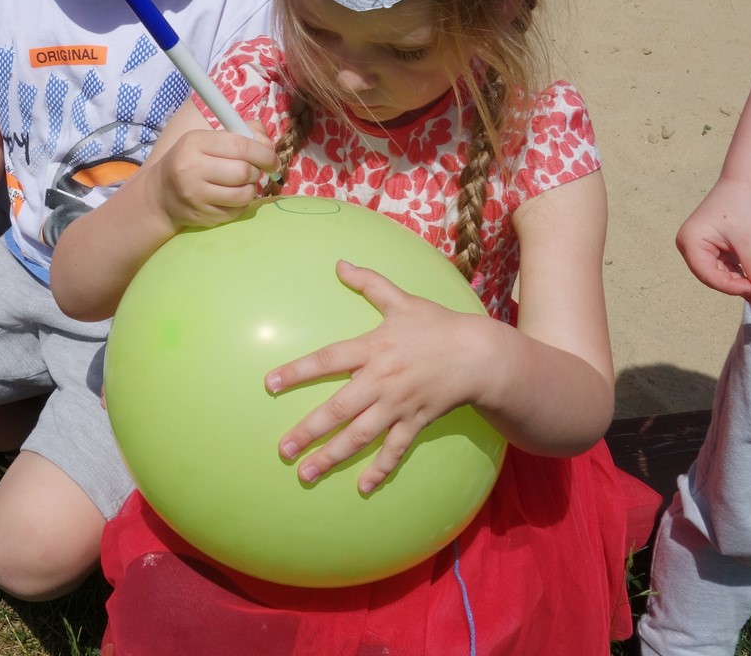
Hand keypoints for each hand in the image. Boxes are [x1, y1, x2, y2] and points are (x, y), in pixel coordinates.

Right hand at [149, 126, 276, 229]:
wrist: (160, 195)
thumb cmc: (190, 161)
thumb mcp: (206, 139)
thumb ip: (241, 134)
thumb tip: (267, 144)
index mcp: (194, 143)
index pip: (239, 145)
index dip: (263, 152)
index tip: (272, 159)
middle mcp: (192, 169)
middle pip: (243, 171)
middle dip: (257, 172)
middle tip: (254, 171)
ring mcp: (196, 196)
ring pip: (244, 194)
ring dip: (251, 189)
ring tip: (243, 184)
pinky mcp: (202, 216)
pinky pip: (237, 211)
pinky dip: (241, 204)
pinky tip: (231, 197)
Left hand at [267, 261, 490, 492]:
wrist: (481, 356)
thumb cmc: (438, 325)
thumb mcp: (403, 300)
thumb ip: (369, 283)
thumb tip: (339, 263)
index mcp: (373, 348)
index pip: (327, 360)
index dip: (297, 371)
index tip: (270, 384)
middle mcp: (382, 380)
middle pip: (339, 409)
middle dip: (309, 430)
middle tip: (282, 449)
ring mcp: (399, 405)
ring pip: (361, 436)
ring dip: (333, 456)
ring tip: (307, 473)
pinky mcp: (416, 422)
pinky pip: (395, 450)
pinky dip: (380, 469)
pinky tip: (362, 487)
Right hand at [676, 177, 750, 306]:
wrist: (746, 182)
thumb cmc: (742, 205)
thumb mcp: (750, 240)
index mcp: (690, 243)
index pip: (709, 275)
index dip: (734, 287)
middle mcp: (691, 248)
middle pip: (716, 278)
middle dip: (744, 289)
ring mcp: (703, 249)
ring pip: (725, 276)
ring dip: (748, 286)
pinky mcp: (716, 249)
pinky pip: (730, 269)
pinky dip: (747, 277)